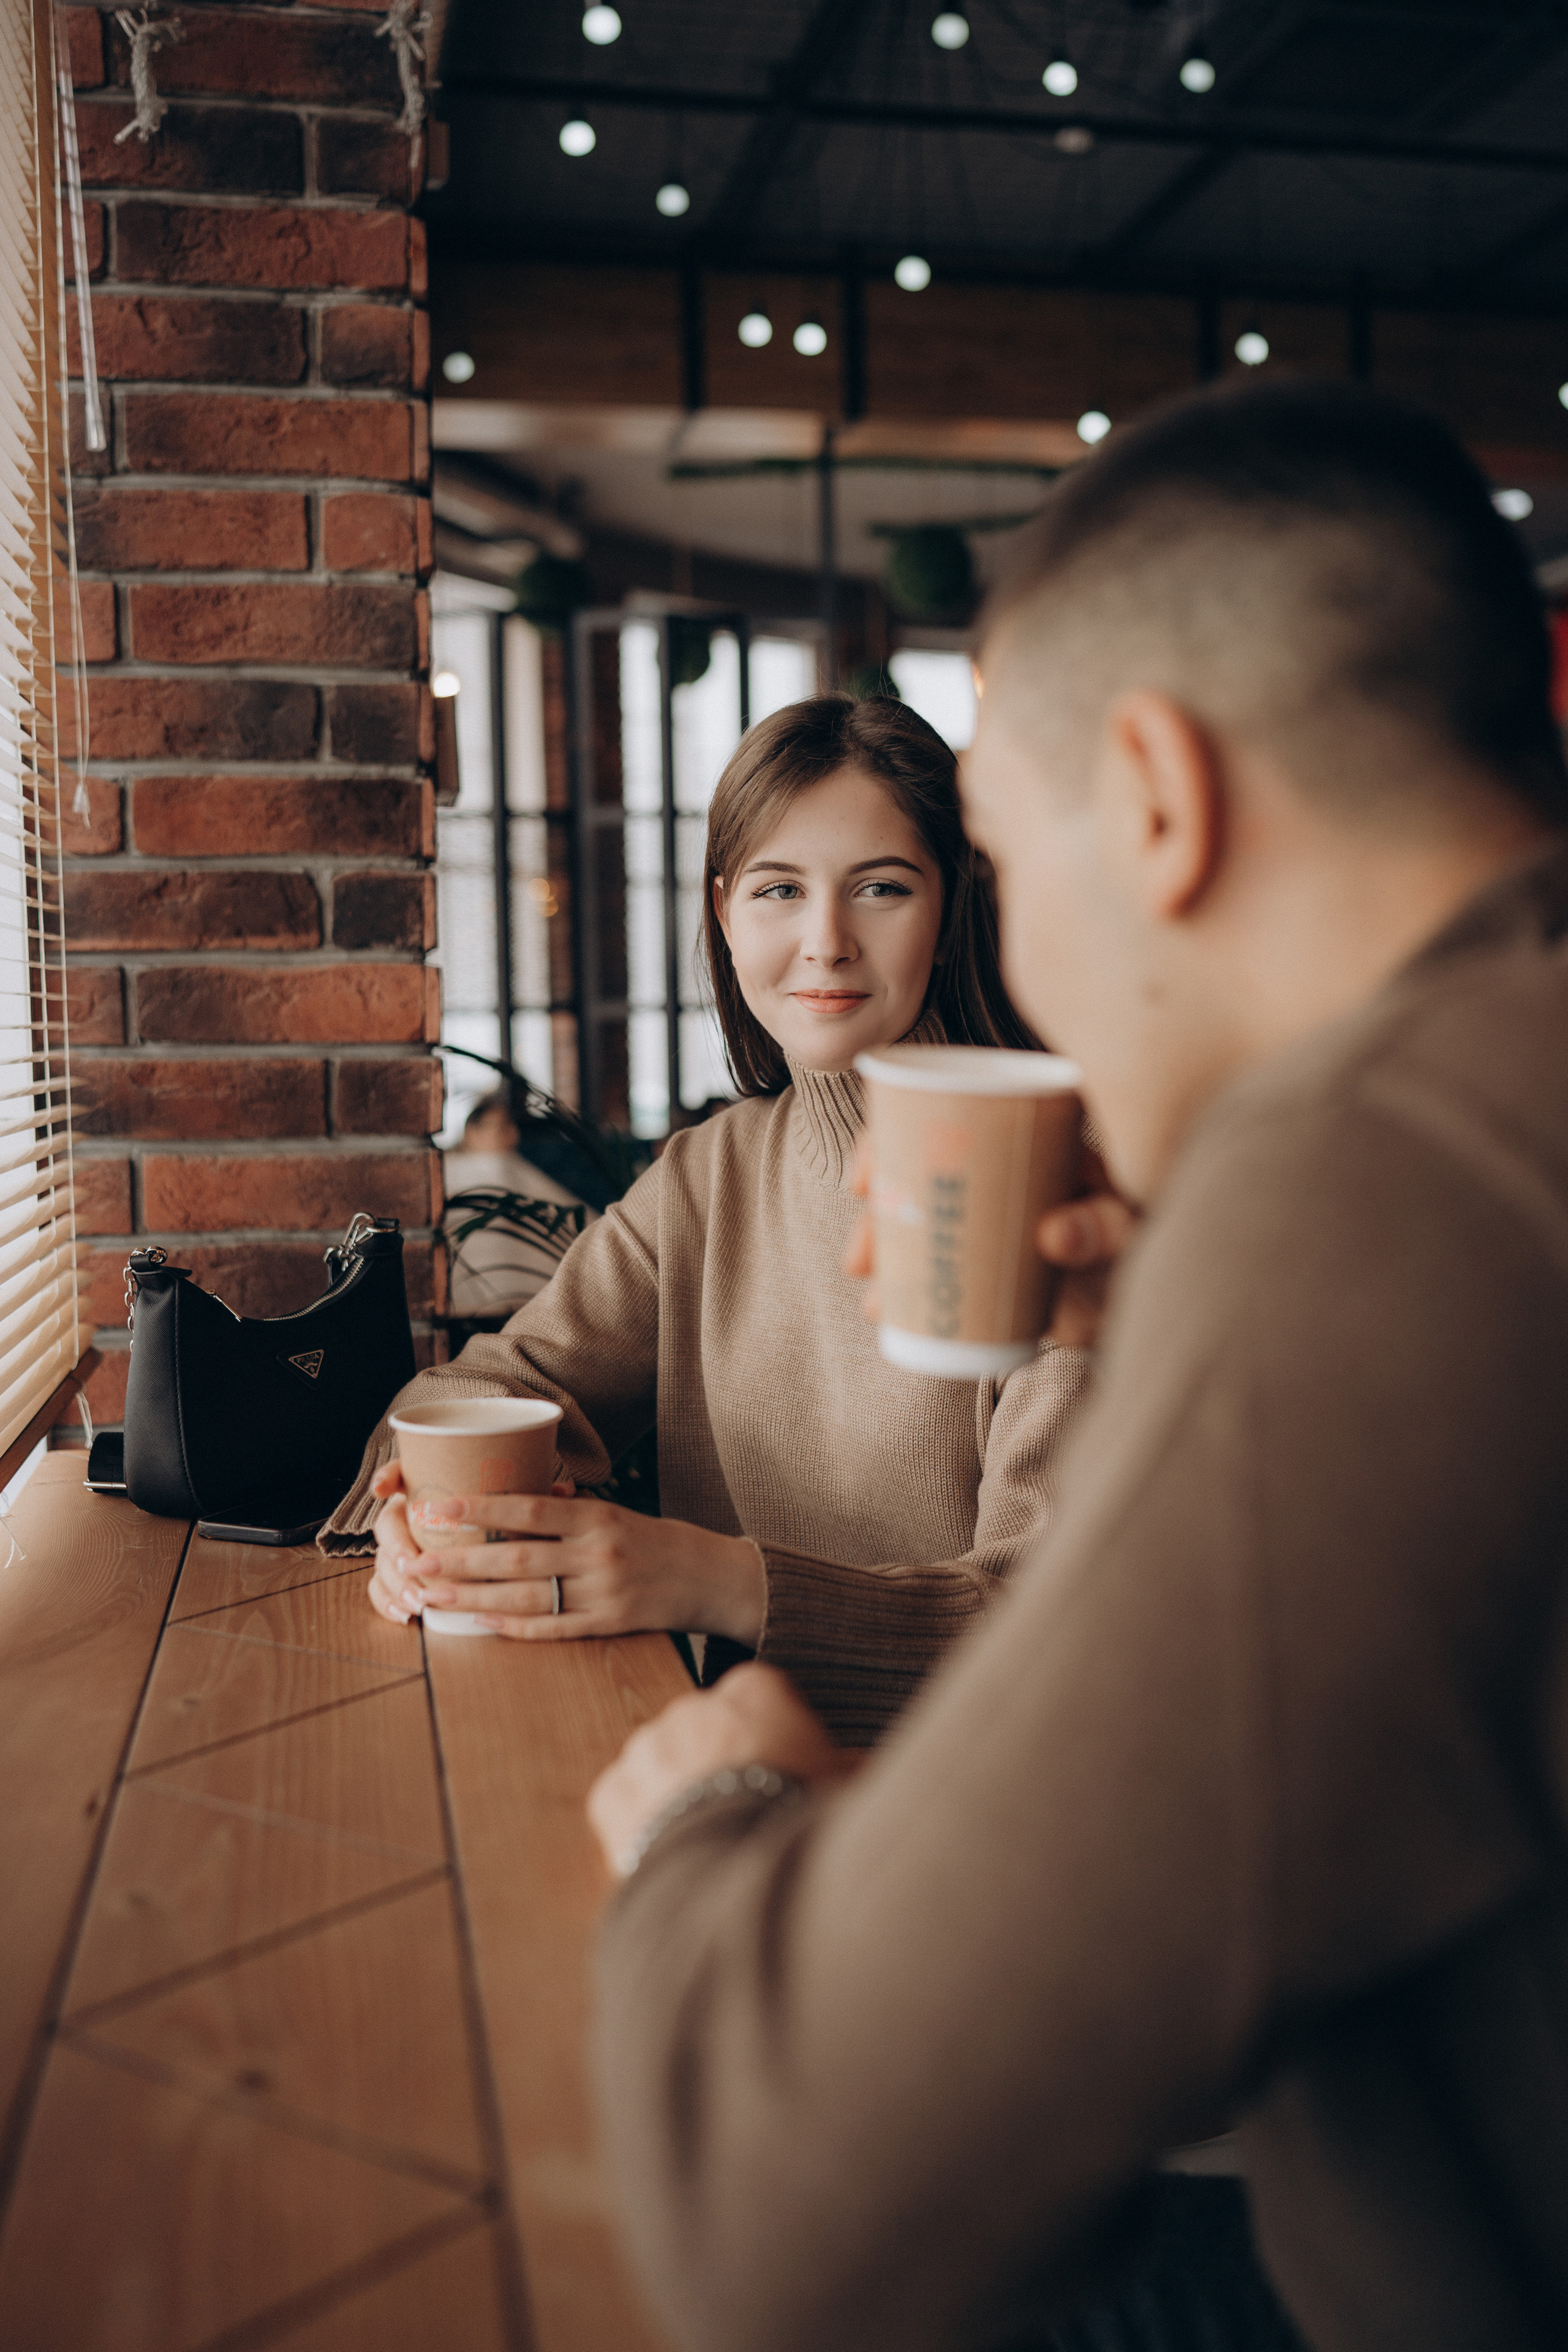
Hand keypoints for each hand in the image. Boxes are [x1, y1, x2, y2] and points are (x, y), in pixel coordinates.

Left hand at [366, 1464, 766, 1644]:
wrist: (713, 1577)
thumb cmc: (656, 1540)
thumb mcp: (616, 1512)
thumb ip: (566, 1512)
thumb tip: (512, 1502)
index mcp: (596, 1516)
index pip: (526, 1509)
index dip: (477, 1510)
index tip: (436, 1509)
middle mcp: (597, 1552)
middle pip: (515, 1557)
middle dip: (459, 1561)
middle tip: (416, 1562)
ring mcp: (602, 1592)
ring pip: (524, 1597)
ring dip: (473, 1598)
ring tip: (433, 1597)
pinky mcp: (609, 1625)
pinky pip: (551, 1628)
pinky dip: (512, 1626)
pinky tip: (480, 1622)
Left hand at [587, 1660, 857, 1872]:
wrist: (742, 1878)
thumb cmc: (801, 1822)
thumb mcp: (841, 1786)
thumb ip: (845, 1765)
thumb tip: (864, 1766)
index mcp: (755, 1691)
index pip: (756, 1698)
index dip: (766, 1738)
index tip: (776, 1770)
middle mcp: (694, 1706)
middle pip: (704, 1730)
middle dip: (716, 1764)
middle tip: (742, 1813)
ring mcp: (648, 1746)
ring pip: (660, 1763)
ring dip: (676, 1792)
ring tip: (707, 1840)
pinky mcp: (613, 1791)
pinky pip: (622, 1801)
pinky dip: (638, 1824)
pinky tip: (670, 1850)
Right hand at [842, 1141, 1136, 1351]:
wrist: (1161, 1289)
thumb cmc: (1145, 1238)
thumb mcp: (1129, 1228)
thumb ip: (1103, 1227)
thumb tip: (1053, 1233)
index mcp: (1026, 1134)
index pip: (944, 1113)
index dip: (890, 1136)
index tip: (864, 1180)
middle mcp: (997, 1167)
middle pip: (916, 1174)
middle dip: (877, 1219)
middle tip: (860, 1259)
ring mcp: (989, 1215)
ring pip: (921, 1225)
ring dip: (888, 1262)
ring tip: (874, 1303)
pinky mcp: (990, 1263)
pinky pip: (940, 1268)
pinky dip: (910, 1291)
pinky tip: (889, 1313)